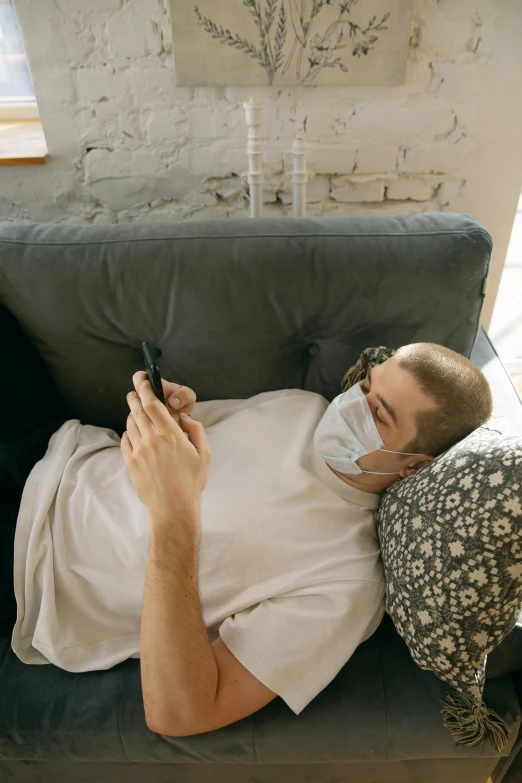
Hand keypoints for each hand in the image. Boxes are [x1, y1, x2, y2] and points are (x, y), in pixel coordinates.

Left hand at [121, 372, 210, 528]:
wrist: (173, 508)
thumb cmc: (191, 482)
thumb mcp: (204, 454)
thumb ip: (195, 430)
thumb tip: (183, 418)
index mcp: (171, 435)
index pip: (152, 404)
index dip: (145, 388)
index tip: (143, 380)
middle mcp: (152, 440)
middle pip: (137, 410)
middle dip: (135, 397)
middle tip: (134, 391)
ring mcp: (138, 451)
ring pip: (130, 424)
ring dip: (131, 414)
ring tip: (134, 411)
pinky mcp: (130, 463)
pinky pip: (125, 441)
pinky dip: (128, 433)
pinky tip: (132, 433)